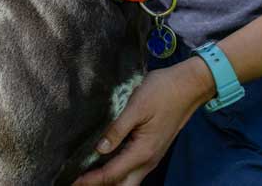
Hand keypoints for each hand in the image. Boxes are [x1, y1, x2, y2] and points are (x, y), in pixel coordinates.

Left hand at [73, 57, 214, 185]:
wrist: (189, 85)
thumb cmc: (163, 91)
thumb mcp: (137, 106)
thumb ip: (117, 129)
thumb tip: (100, 149)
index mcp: (143, 151)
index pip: (112, 174)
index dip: (91, 180)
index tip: (73, 181)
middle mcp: (148, 160)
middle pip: (122, 185)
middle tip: (79, 182)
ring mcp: (152, 156)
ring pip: (129, 180)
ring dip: (110, 181)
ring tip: (89, 175)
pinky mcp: (153, 150)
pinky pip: (133, 170)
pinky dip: (118, 173)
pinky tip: (107, 163)